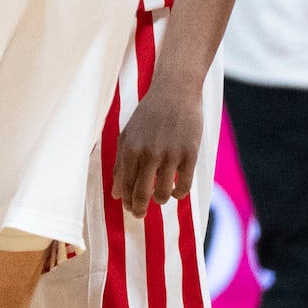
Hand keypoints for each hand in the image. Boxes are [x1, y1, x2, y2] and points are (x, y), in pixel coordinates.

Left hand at [113, 75, 202, 214]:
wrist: (175, 92)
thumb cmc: (148, 115)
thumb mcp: (128, 136)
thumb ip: (121, 164)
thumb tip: (116, 194)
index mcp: (129, 149)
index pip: (125, 186)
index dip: (126, 201)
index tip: (129, 208)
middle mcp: (149, 153)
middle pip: (142, 194)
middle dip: (139, 209)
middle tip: (139, 215)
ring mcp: (171, 154)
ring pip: (163, 193)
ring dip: (160, 200)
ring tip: (160, 197)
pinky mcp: (191, 154)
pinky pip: (184, 185)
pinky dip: (179, 193)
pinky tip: (175, 190)